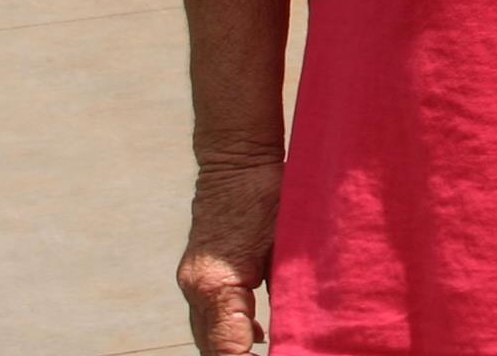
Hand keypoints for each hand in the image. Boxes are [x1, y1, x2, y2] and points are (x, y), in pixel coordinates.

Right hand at [178, 155, 280, 353]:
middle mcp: (197, 289)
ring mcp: (192, 283)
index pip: (228, 349)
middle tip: (284, 355)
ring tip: (270, 354)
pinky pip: (209, 320)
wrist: (236, 161)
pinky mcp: (197, 277)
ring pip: (208, 337)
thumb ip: (291, 286)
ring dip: (233, 352)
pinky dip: (228, 336)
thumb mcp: (287, 241)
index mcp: (217, 284)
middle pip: (214, 350)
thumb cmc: (268, 194)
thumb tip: (304, 326)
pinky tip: (256, 339)